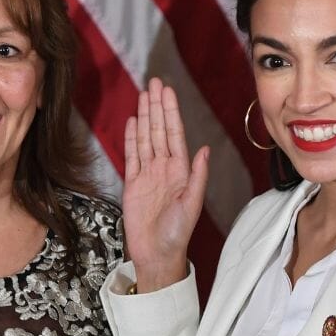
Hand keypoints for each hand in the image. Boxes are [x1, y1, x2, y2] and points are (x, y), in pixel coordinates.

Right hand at [122, 78, 209, 292]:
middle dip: (156, 106)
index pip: (174, 133)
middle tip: (153, 82)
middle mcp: (164, 167)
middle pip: (159, 130)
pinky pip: (132, 156)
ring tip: (142, 95)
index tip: (166, 91)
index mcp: (180, 170)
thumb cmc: (178, 233)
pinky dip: (131, 138)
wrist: (156, 253)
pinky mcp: (133, 183)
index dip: (170, 111)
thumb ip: (197, 176)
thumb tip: (203, 149)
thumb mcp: (192, 204)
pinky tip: (131, 123)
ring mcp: (148, 174)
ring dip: (144, 117)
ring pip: (145, 138)